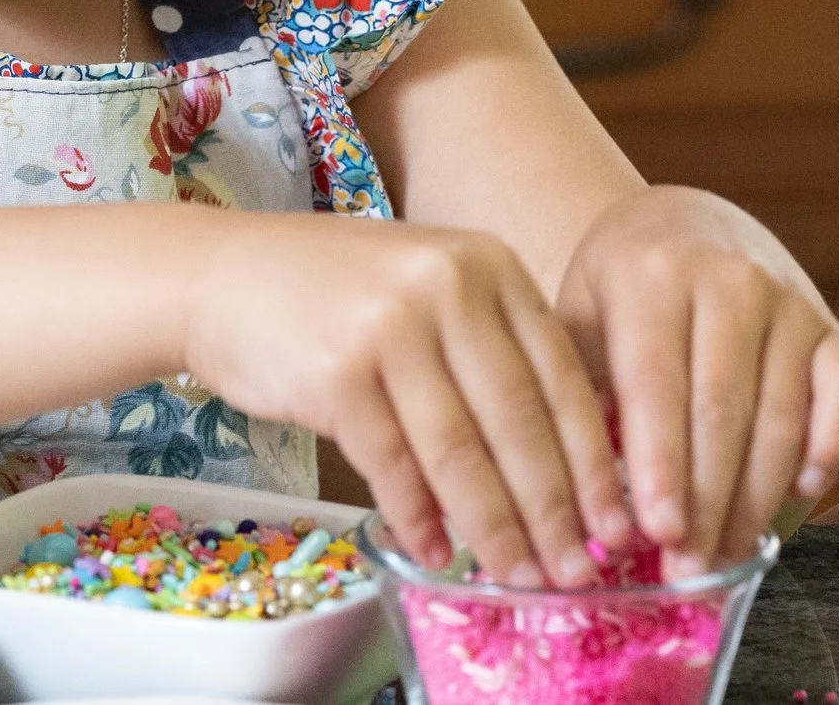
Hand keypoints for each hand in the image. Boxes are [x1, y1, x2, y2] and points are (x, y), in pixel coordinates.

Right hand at [184, 212, 631, 588]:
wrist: (218, 274)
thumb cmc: (333, 292)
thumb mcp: (428, 290)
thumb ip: (493, 355)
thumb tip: (567, 474)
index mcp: (485, 262)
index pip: (563, 377)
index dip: (595, 465)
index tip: (620, 528)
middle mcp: (444, 284)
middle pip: (519, 422)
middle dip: (554, 512)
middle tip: (577, 573)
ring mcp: (389, 325)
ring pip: (463, 454)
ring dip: (496, 530)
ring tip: (517, 577)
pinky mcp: (338, 372)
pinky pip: (396, 468)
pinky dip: (421, 521)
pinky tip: (438, 552)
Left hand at [556, 186, 838, 575]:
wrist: (682, 221)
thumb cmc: (619, 283)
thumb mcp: (580, 311)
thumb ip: (581, 383)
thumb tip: (582, 489)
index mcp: (652, 273)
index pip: (658, 383)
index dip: (660, 464)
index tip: (656, 532)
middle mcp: (729, 280)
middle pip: (723, 413)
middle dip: (705, 502)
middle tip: (687, 569)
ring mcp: (791, 302)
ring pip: (782, 419)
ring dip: (756, 500)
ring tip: (725, 555)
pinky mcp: (833, 328)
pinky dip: (831, 449)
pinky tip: (800, 492)